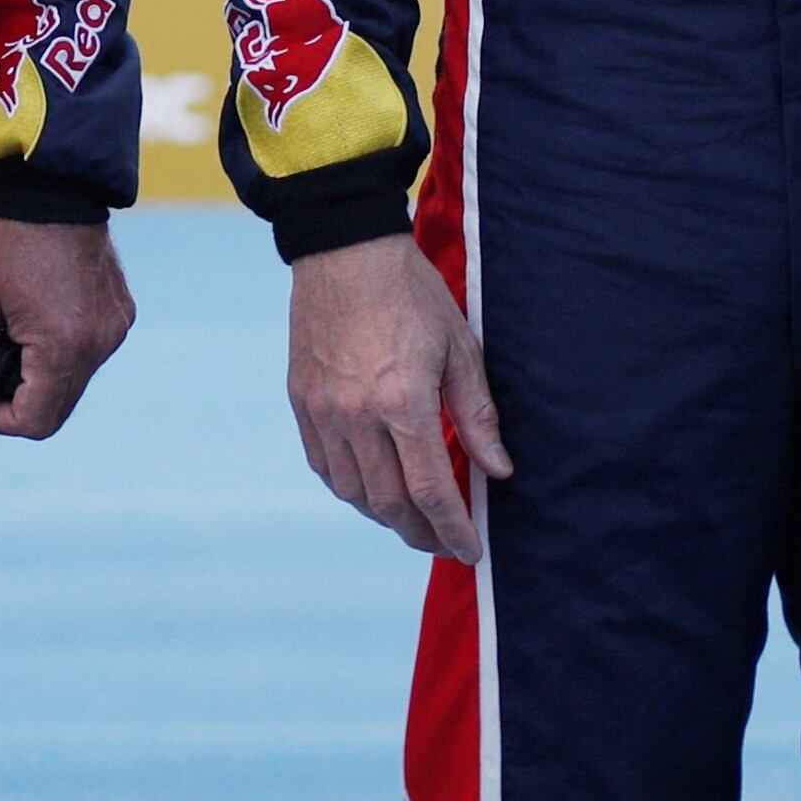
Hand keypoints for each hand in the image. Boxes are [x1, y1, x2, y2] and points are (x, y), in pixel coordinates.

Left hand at [0, 214, 135, 437]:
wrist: (55, 185)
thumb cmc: (7, 241)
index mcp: (62, 349)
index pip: (33, 423)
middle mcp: (98, 347)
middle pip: (55, 409)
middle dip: (16, 396)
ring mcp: (113, 330)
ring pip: (71, 382)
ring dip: (38, 372)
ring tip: (14, 325)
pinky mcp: (120, 313)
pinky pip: (88, 352)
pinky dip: (60, 348)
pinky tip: (40, 309)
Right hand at [285, 232, 506, 562]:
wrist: (345, 250)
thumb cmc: (411, 293)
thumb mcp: (459, 347)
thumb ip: (476, 415)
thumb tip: (498, 470)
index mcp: (402, 402)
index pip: (430, 491)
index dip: (452, 529)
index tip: (469, 550)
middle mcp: (357, 415)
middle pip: (389, 503)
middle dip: (421, 533)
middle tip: (444, 542)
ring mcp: (324, 410)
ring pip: (353, 492)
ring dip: (385, 515)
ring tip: (412, 518)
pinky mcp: (302, 400)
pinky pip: (324, 465)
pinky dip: (350, 488)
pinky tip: (371, 487)